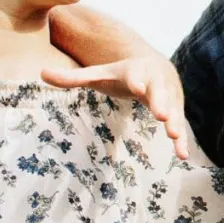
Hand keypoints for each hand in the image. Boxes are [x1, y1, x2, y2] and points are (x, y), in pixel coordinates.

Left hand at [41, 55, 197, 159]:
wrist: (156, 66)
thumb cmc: (122, 74)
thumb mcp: (99, 75)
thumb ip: (72, 77)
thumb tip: (40, 73)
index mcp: (137, 71)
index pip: (136, 75)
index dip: (137, 81)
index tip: (138, 87)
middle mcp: (157, 82)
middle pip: (159, 92)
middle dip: (161, 102)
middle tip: (160, 115)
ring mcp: (170, 96)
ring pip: (173, 110)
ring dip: (174, 123)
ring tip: (173, 136)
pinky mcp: (176, 110)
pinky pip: (180, 125)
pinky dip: (182, 140)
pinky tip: (182, 156)